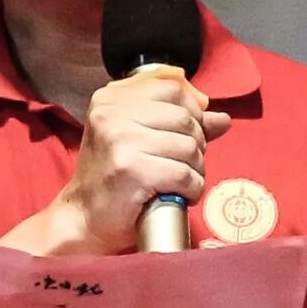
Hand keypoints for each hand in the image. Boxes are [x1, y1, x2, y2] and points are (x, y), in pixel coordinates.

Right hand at [52, 69, 230, 253]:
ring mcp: (120, 140)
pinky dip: (192, 189)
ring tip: (182, 183)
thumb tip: (223, 119)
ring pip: (188, 147)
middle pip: (185, 118)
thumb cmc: (112, 179)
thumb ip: (178, 123)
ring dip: (196, 170)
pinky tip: (181, 195)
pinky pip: (183, 174)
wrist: (84, 218)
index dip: (193, 112)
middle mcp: (112, 113)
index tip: (189, 136)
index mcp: (111, 98)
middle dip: (196, 146)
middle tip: (184, 166)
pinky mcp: (130, 169)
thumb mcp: (138, 139)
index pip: (173, 89)